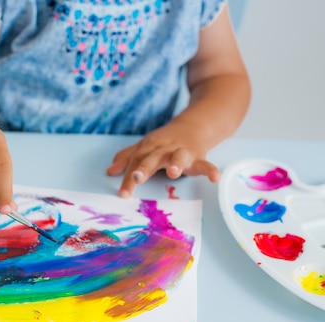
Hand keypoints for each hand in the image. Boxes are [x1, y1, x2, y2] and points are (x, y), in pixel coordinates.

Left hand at [106, 120, 220, 197]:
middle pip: (153, 158)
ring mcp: (182, 152)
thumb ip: (127, 158)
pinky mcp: (199, 157)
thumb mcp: (144, 147)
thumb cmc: (165, 141)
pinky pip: (206, 164)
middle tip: (137, 178)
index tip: (123, 193)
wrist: (193, 125)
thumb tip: (109, 171)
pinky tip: (215, 178)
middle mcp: (164, 149)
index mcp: (149, 148)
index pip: (135, 162)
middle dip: (145, 168)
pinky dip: (211, 170)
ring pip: (179, 156)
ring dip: (176, 163)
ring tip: (173, 173)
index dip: (128, 177)